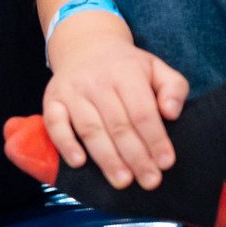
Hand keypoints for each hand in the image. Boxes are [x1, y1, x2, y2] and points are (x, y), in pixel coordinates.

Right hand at [40, 14, 189, 190]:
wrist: (86, 45)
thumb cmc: (127, 66)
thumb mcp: (156, 68)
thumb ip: (173, 88)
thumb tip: (171, 113)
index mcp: (126, 72)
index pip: (142, 111)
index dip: (155, 138)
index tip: (166, 163)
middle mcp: (97, 81)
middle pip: (118, 125)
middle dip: (135, 156)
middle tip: (150, 181)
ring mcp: (72, 91)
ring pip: (90, 129)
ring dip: (107, 158)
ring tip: (122, 181)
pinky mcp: (52, 100)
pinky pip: (55, 124)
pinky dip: (65, 144)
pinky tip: (79, 163)